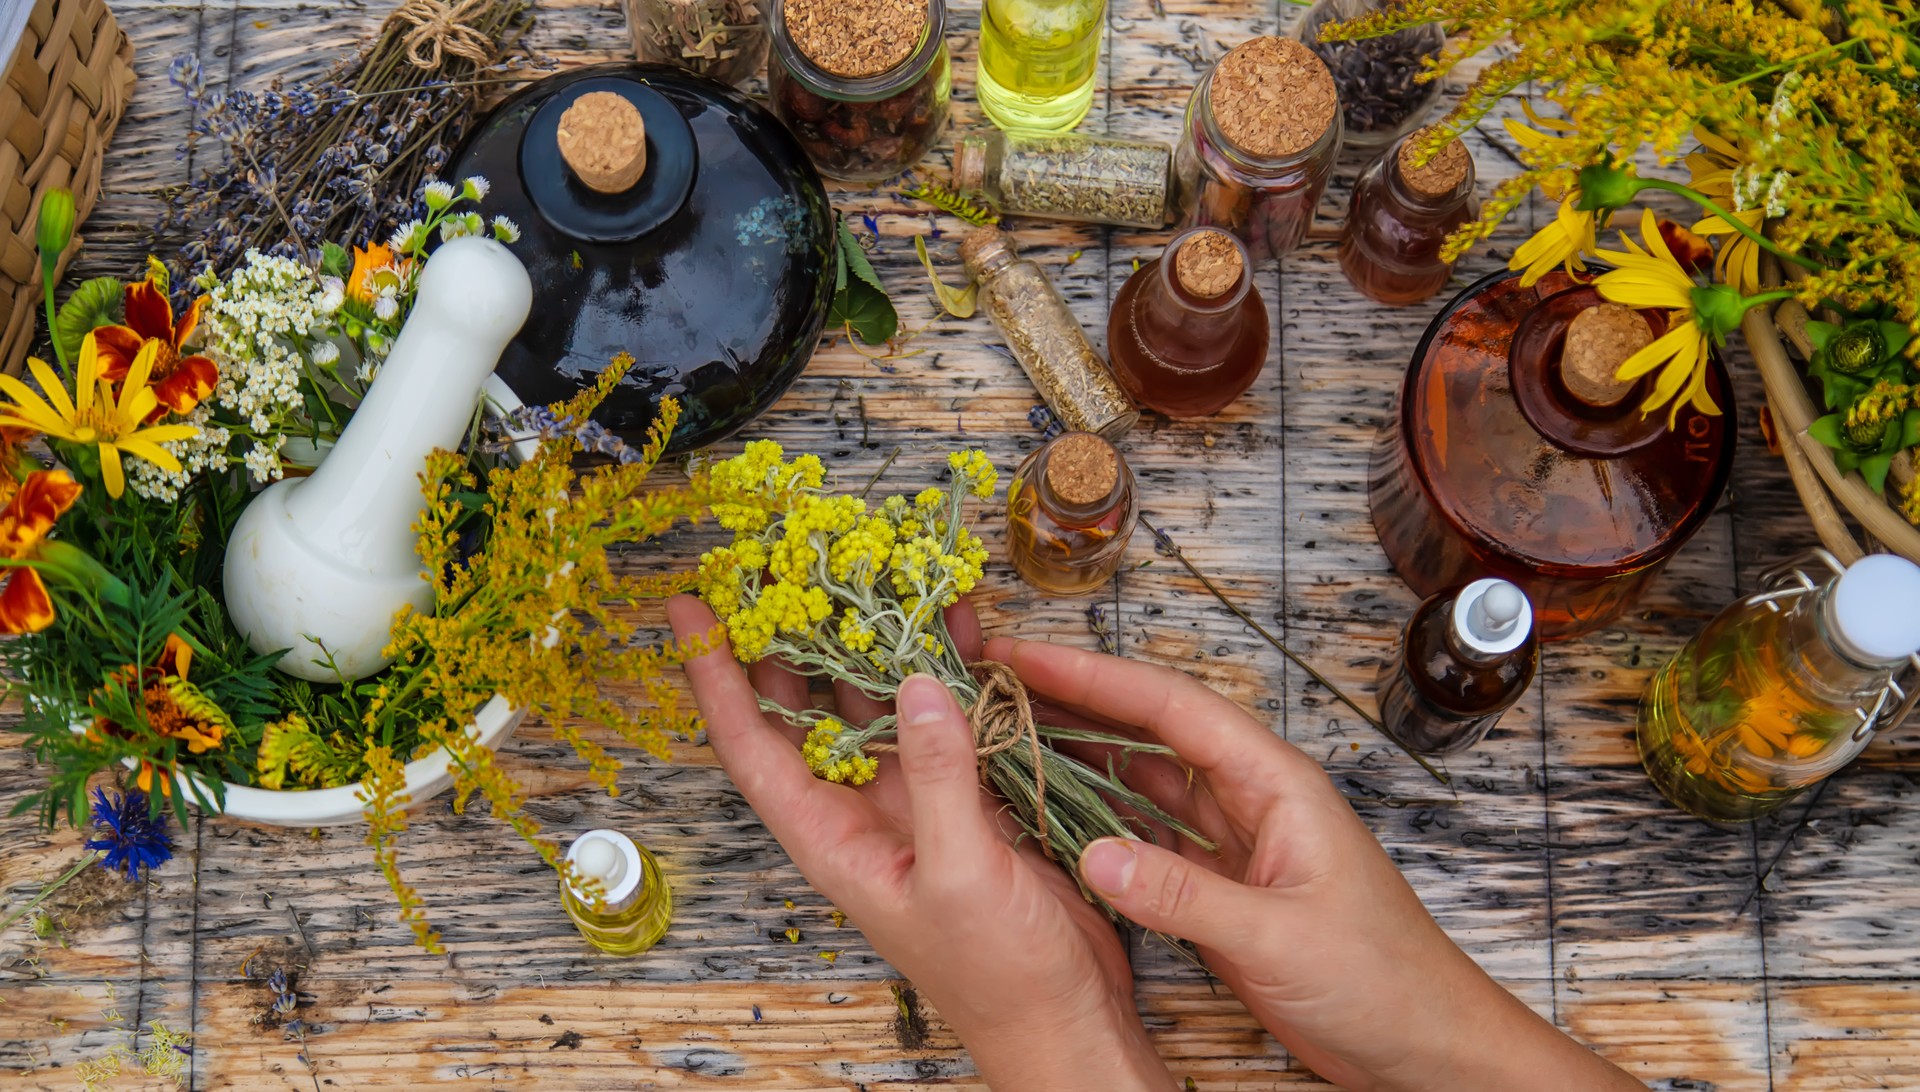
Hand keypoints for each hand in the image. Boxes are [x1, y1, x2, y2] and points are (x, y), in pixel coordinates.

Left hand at [668, 596, 1175, 1091]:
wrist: (1066, 1019)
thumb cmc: (999, 976)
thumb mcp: (960, 876)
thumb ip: (937, 780)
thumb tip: (917, 687)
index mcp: (831, 840)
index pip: (753, 747)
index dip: (716, 678)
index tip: (689, 610)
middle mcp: (862, 812)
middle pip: (809, 712)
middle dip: (792, 639)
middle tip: (781, 563)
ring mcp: (916, 802)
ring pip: (881, 704)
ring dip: (875, 642)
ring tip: (866, 567)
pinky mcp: (973, 798)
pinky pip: (951, 717)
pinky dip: (952, 668)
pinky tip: (957, 618)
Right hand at [989, 637, 1643, 1091]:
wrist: (1423, 1044)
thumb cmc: (1383, 980)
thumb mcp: (1279, 938)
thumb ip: (1184, 896)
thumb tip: (1093, 853)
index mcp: (1274, 783)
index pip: (1171, 708)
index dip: (1093, 676)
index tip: (1025, 656)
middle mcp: (1250, 799)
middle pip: (1150, 730)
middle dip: (1076, 700)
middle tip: (998, 680)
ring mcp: (1235, 842)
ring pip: (1144, 781)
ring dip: (1081, 756)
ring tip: (1009, 731)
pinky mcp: (1223, 887)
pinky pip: (1149, 837)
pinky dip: (1100, 821)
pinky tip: (1055, 812)